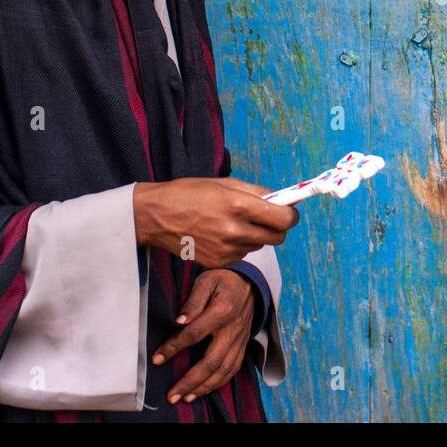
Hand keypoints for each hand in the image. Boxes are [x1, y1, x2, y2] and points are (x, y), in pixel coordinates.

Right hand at [133, 176, 298, 267]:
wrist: (156, 215)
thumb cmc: (190, 193)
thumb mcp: (226, 183)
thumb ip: (258, 193)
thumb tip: (284, 199)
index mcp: (239, 206)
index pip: (284, 219)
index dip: (291, 215)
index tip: (288, 211)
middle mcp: (234, 230)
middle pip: (277, 237)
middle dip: (277, 227)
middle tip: (266, 217)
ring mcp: (226, 250)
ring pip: (259, 246)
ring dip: (255, 235)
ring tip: (233, 222)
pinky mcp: (217, 262)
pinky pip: (242, 254)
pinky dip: (239, 245)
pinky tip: (220, 234)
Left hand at [153, 269, 255, 404]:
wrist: (250, 281)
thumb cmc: (224, 280)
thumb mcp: (207, 281)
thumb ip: (193, 301)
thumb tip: (180, 321)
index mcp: (223, 311)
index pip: (195, 334)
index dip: (174, 347)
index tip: (157, 359)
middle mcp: (233, 329)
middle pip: (212, 361)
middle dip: (191, 381)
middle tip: (172, 395)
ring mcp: (240, 339)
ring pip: (224, 370)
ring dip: (204, 387)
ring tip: (186, 398)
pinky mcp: (243, 345)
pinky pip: (233, 368)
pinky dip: (219, 383)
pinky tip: (205, 390)